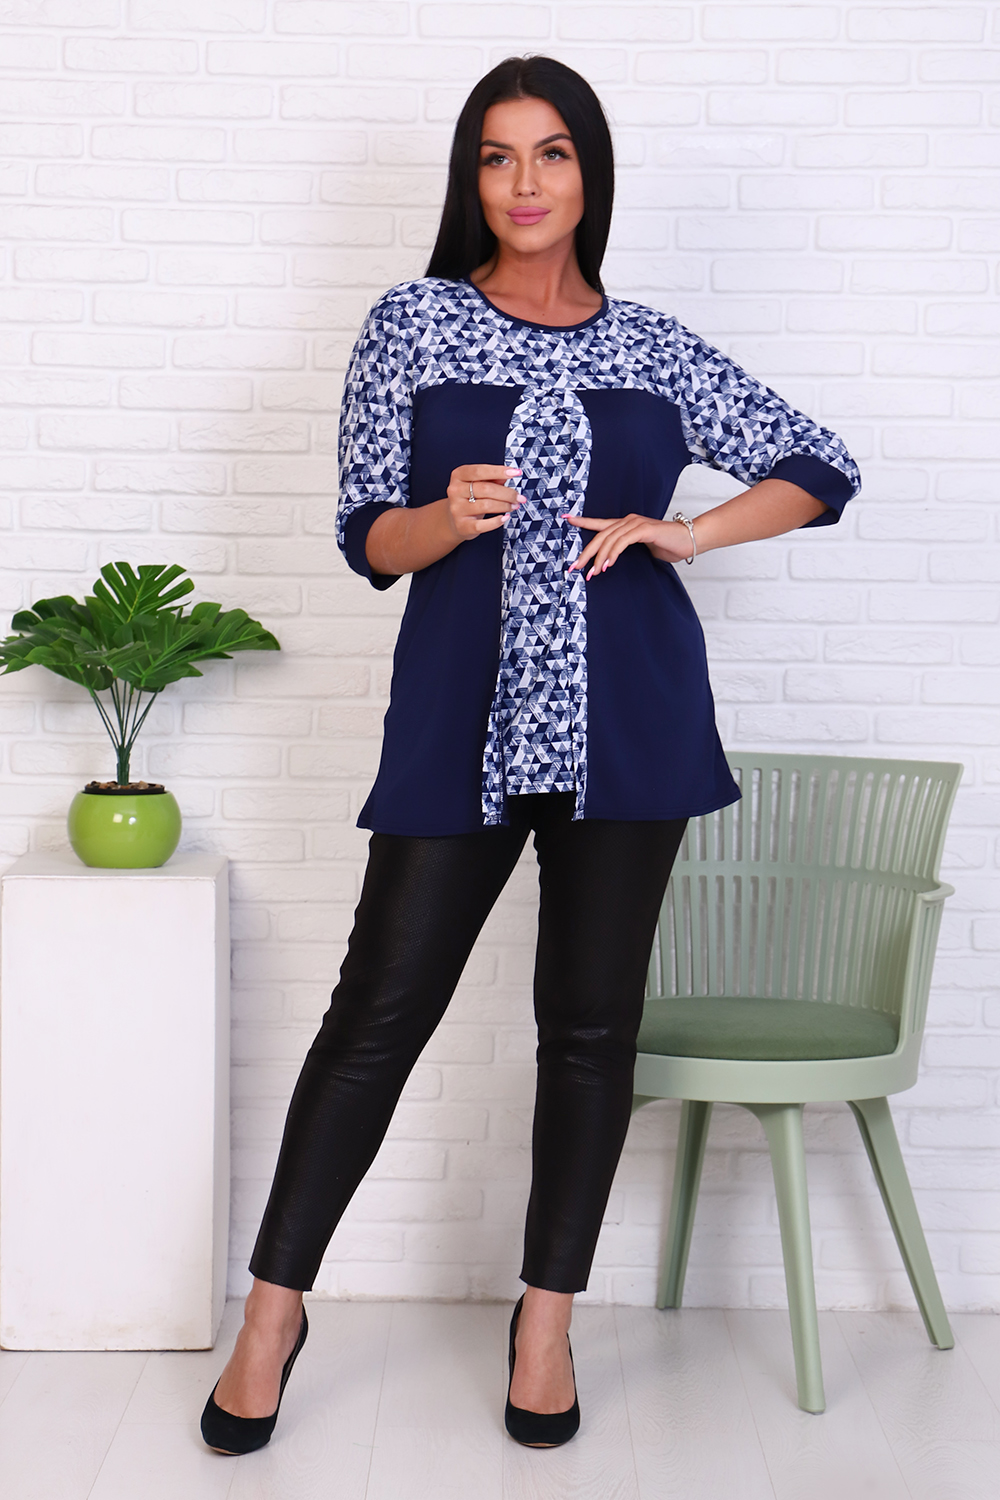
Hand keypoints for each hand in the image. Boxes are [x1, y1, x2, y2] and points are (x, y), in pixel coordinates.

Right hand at [443, 464, 522, 543]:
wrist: (455, 520)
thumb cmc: (469, 498)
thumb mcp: (478, 484)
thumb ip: (493, 478)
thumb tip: (508, 474)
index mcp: (459, 475)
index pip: (480, 471)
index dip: (499, 471)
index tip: (516, 473)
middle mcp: (455, 491)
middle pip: (486, 489)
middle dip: (507, 493)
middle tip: (519, 497)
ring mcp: (457, 509)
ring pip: (487, 505)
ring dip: (505, 506)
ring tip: (514, 506)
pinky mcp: (462, 525)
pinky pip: (483, 525)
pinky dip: (497, 521)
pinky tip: (505, 517)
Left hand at [563, 513, 694, 578]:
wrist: (690, 540)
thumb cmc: (669, 545)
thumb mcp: (644, 550)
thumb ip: (628, 551)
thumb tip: (611, 561)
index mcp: (626, 525)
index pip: (600, 523)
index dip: (583, 521)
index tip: (567, 519)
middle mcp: (628, 521)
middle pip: (600, 535)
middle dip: (586, 553)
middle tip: (575, 567)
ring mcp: (636, 524)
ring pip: (610, 540)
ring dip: (599, 558)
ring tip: (592, 573)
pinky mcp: (644, 530)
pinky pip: (623, 542)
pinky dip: (614, 553)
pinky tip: (608, 564)